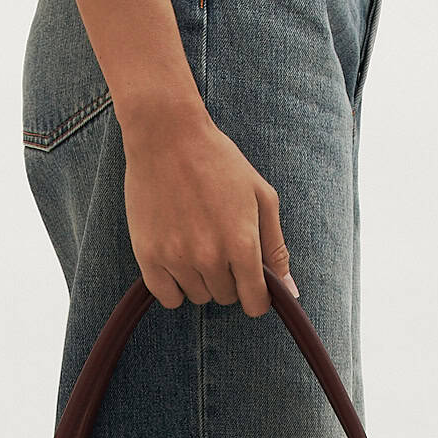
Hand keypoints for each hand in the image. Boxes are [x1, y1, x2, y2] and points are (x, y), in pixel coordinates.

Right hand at [119, 99, 299, 315]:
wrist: (167, 136)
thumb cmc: (220, 162)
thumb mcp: (262, 197)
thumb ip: (276, 247)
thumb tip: (290, 290)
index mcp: (242, 243)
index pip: (254, 301)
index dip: (257, 297)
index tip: (251, 285)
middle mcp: (210, 257)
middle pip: (226, 298)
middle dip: (229, 279)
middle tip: (219, 245)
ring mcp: (176, 258)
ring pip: (198, 297)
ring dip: (201, 280)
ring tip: (196, 244)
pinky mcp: (148, 255)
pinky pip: (167, 297)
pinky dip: (174, 287)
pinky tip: (177, 261)